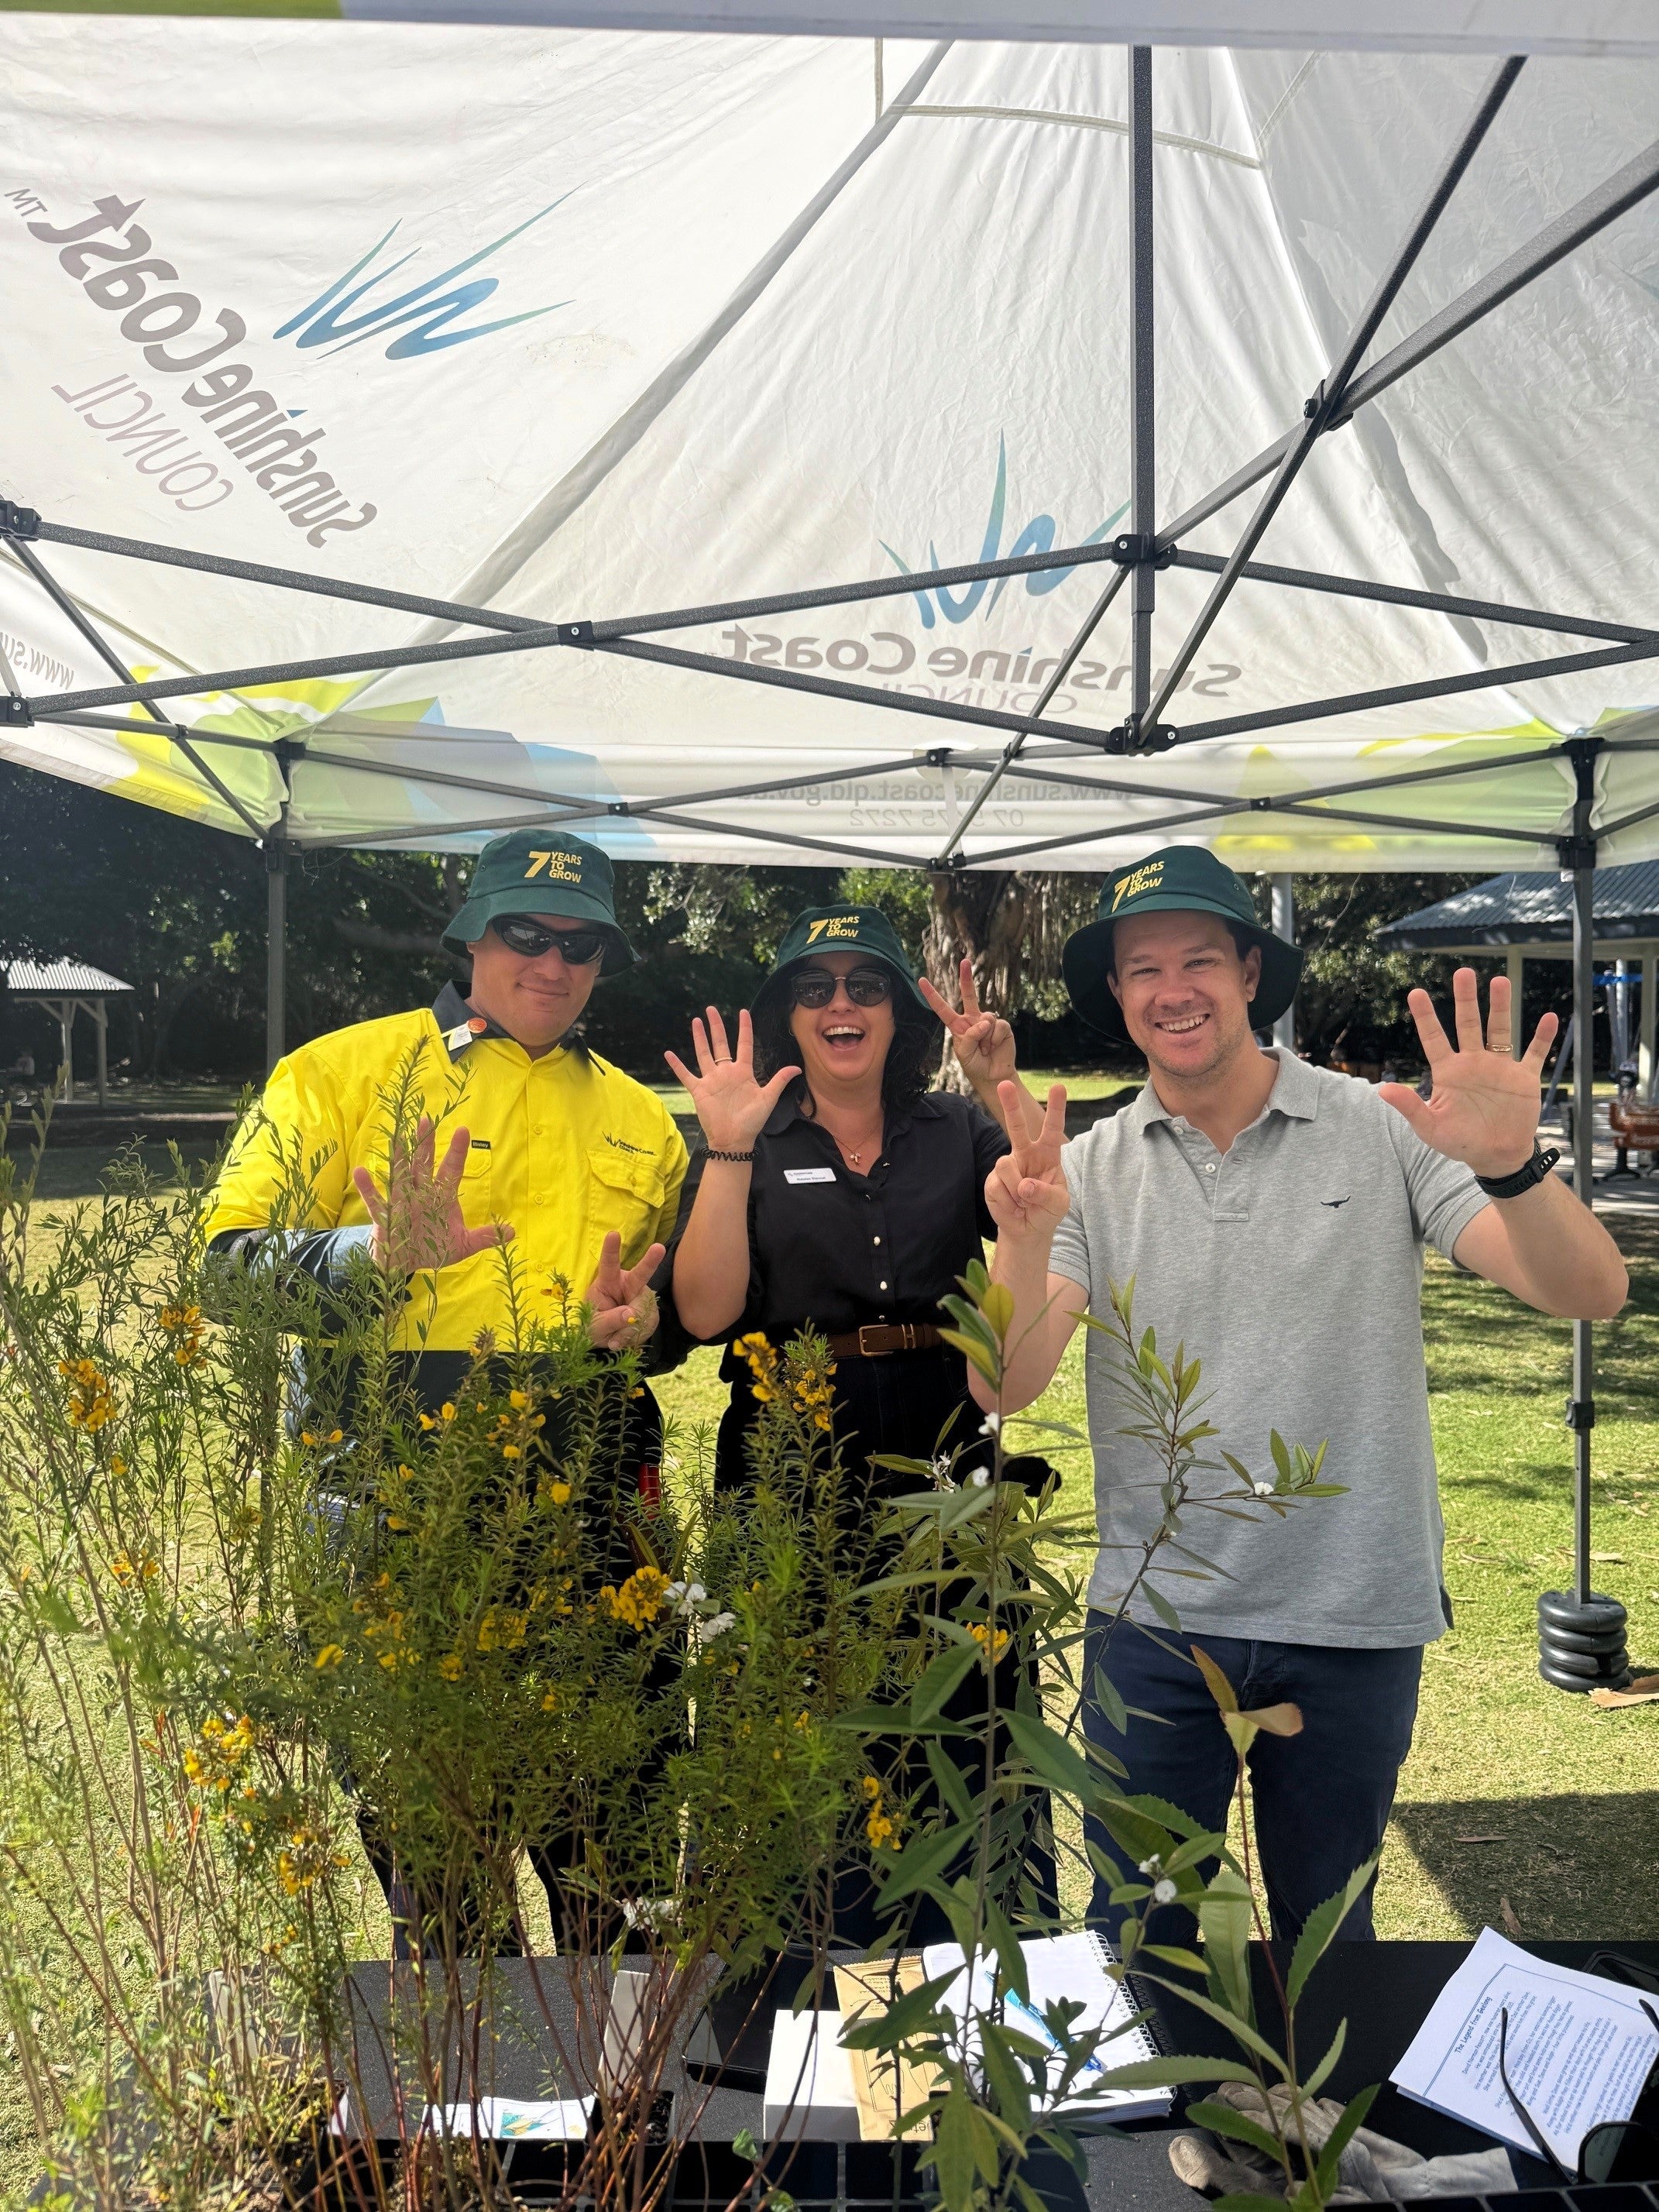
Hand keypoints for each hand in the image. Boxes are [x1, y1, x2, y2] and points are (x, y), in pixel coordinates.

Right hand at [352, 1117, 511, 1274]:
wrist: (406, 1265)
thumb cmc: (434, 1248)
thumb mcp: (462, 1245)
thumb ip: (484, 1237)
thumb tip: (511, 1231)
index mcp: (442, 1197)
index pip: (452, 1170)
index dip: (457, 1152)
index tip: (464, 1130)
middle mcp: (421, 1194)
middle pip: (424, 1165)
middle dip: (425, 1144)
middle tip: (426, 1120)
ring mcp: (402, 1203)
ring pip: (401, 1175)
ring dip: (399, 1157)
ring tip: (397, 1136)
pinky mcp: (384, 1216)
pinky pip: (376, 1200)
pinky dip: (368, 1187)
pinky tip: (361, 1171)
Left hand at [585, 1231, 665, 1350]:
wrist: (608, 1340)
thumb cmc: (595, 1327)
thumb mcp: (594, 1327)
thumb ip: (610, 1320)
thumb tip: (630, 1313)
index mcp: (607, 1283)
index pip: (609, 1265)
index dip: (611, 1250)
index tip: (613, 1234)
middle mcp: (627, 1285)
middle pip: (640, 1273)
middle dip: (650, 1261)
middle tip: (659, 1248)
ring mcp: (641, 1297)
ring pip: (643, 1309)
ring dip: (629, 1328)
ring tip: (615, 1338)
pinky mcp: (650, 1310)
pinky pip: (647, 1323)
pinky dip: (635, 1335)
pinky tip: (624, 1338)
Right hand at [664, 1007, 798, 1152]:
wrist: (734, 1139)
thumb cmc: (752, 1121)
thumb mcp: (768, 1099)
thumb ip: (779, 1081)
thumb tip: (797, 1068)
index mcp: (743, 1072)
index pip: (744, 1044)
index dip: (744, 1028)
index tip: (743, 1011)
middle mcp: (726, 1072)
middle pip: (720, 1044)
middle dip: (716, 1026)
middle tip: (711, 1009)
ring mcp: (711, 1080)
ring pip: (703, 1054)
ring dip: (699, 1038)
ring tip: (696, 1021)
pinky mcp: (699, 1090)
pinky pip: (686, 1075)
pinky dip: (677, 1065)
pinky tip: (668, 1054)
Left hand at [919, 959, 1016, 1092]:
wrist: (993, 1076)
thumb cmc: (974, 1065)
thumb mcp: (963, 1053)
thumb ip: (969, 1036)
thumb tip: (984, 1021)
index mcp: (957, 1026)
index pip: (942, 1008)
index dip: (932, 995)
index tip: (921, 980)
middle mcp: (972, 1020)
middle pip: (969, 995)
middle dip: (966, 977)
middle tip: (964, 961)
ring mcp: (988, 1021)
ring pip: (986, 1018)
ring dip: (985, 1038)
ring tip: (985, 1049)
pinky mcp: (1002, 1026)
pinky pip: (998, 1026)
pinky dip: (995, 1039)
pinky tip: (994, 1047)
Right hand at [984, 1080, 1069, 1240]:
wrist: (1027, 1230)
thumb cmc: (1047, 1211)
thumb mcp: (1058, 1204)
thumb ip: (1046, 1193)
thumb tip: (1025, 1185)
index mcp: (1048, 1154)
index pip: (1053, 1128)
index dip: (1056, 1108)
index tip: (1059, 1087)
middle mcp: (1026, 1154)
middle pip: (1017, 1126)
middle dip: (1011, 1105)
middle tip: (1005, 1084)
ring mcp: (1007, 1165)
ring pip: (1006, 1165)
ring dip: (1016, 1190)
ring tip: (1023, 1203)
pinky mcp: (992, 1180)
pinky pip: (997, 1185)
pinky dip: (1007, 1202)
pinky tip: (1013, 1207)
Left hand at [1378, 969, 1558, 1177]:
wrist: (1496, 1156)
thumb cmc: (1460, 1142)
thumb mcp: (1430, 1128)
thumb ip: (1410, 1107)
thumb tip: (1382, 1090)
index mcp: (1448, 1072)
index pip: (1434, 1038)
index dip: (1425, 1017)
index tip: (1415, 993)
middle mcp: (1473, 1062)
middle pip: (1468, 1024)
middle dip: (1465, 999)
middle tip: (1464, 973)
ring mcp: (1499, 1067)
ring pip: (1500, 1030)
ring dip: (1501, 1007)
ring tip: (1500, 981)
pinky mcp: (1523, 1078)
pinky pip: (1534, 1053)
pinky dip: (1542, 1038)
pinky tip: (1549, 1018)